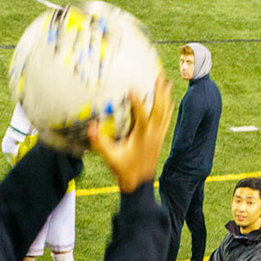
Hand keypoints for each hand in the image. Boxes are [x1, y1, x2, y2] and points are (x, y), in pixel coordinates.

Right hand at [91, 73, 171, 193]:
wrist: (139, 184)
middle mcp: (153, 135)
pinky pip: (167, 120)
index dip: (138, 103)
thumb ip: (100, 143)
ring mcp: (158, 136)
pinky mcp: (160, 138)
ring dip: (166, 97)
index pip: (142, 117)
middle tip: (159, 76)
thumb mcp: (110, 158)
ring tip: (166, 82)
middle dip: (159, 93)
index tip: (133, 88)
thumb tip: (91, 127)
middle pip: (159, 111)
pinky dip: (168, 108)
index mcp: (141, 138)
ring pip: (165, 113)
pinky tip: (169, 100)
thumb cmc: (124, 170)